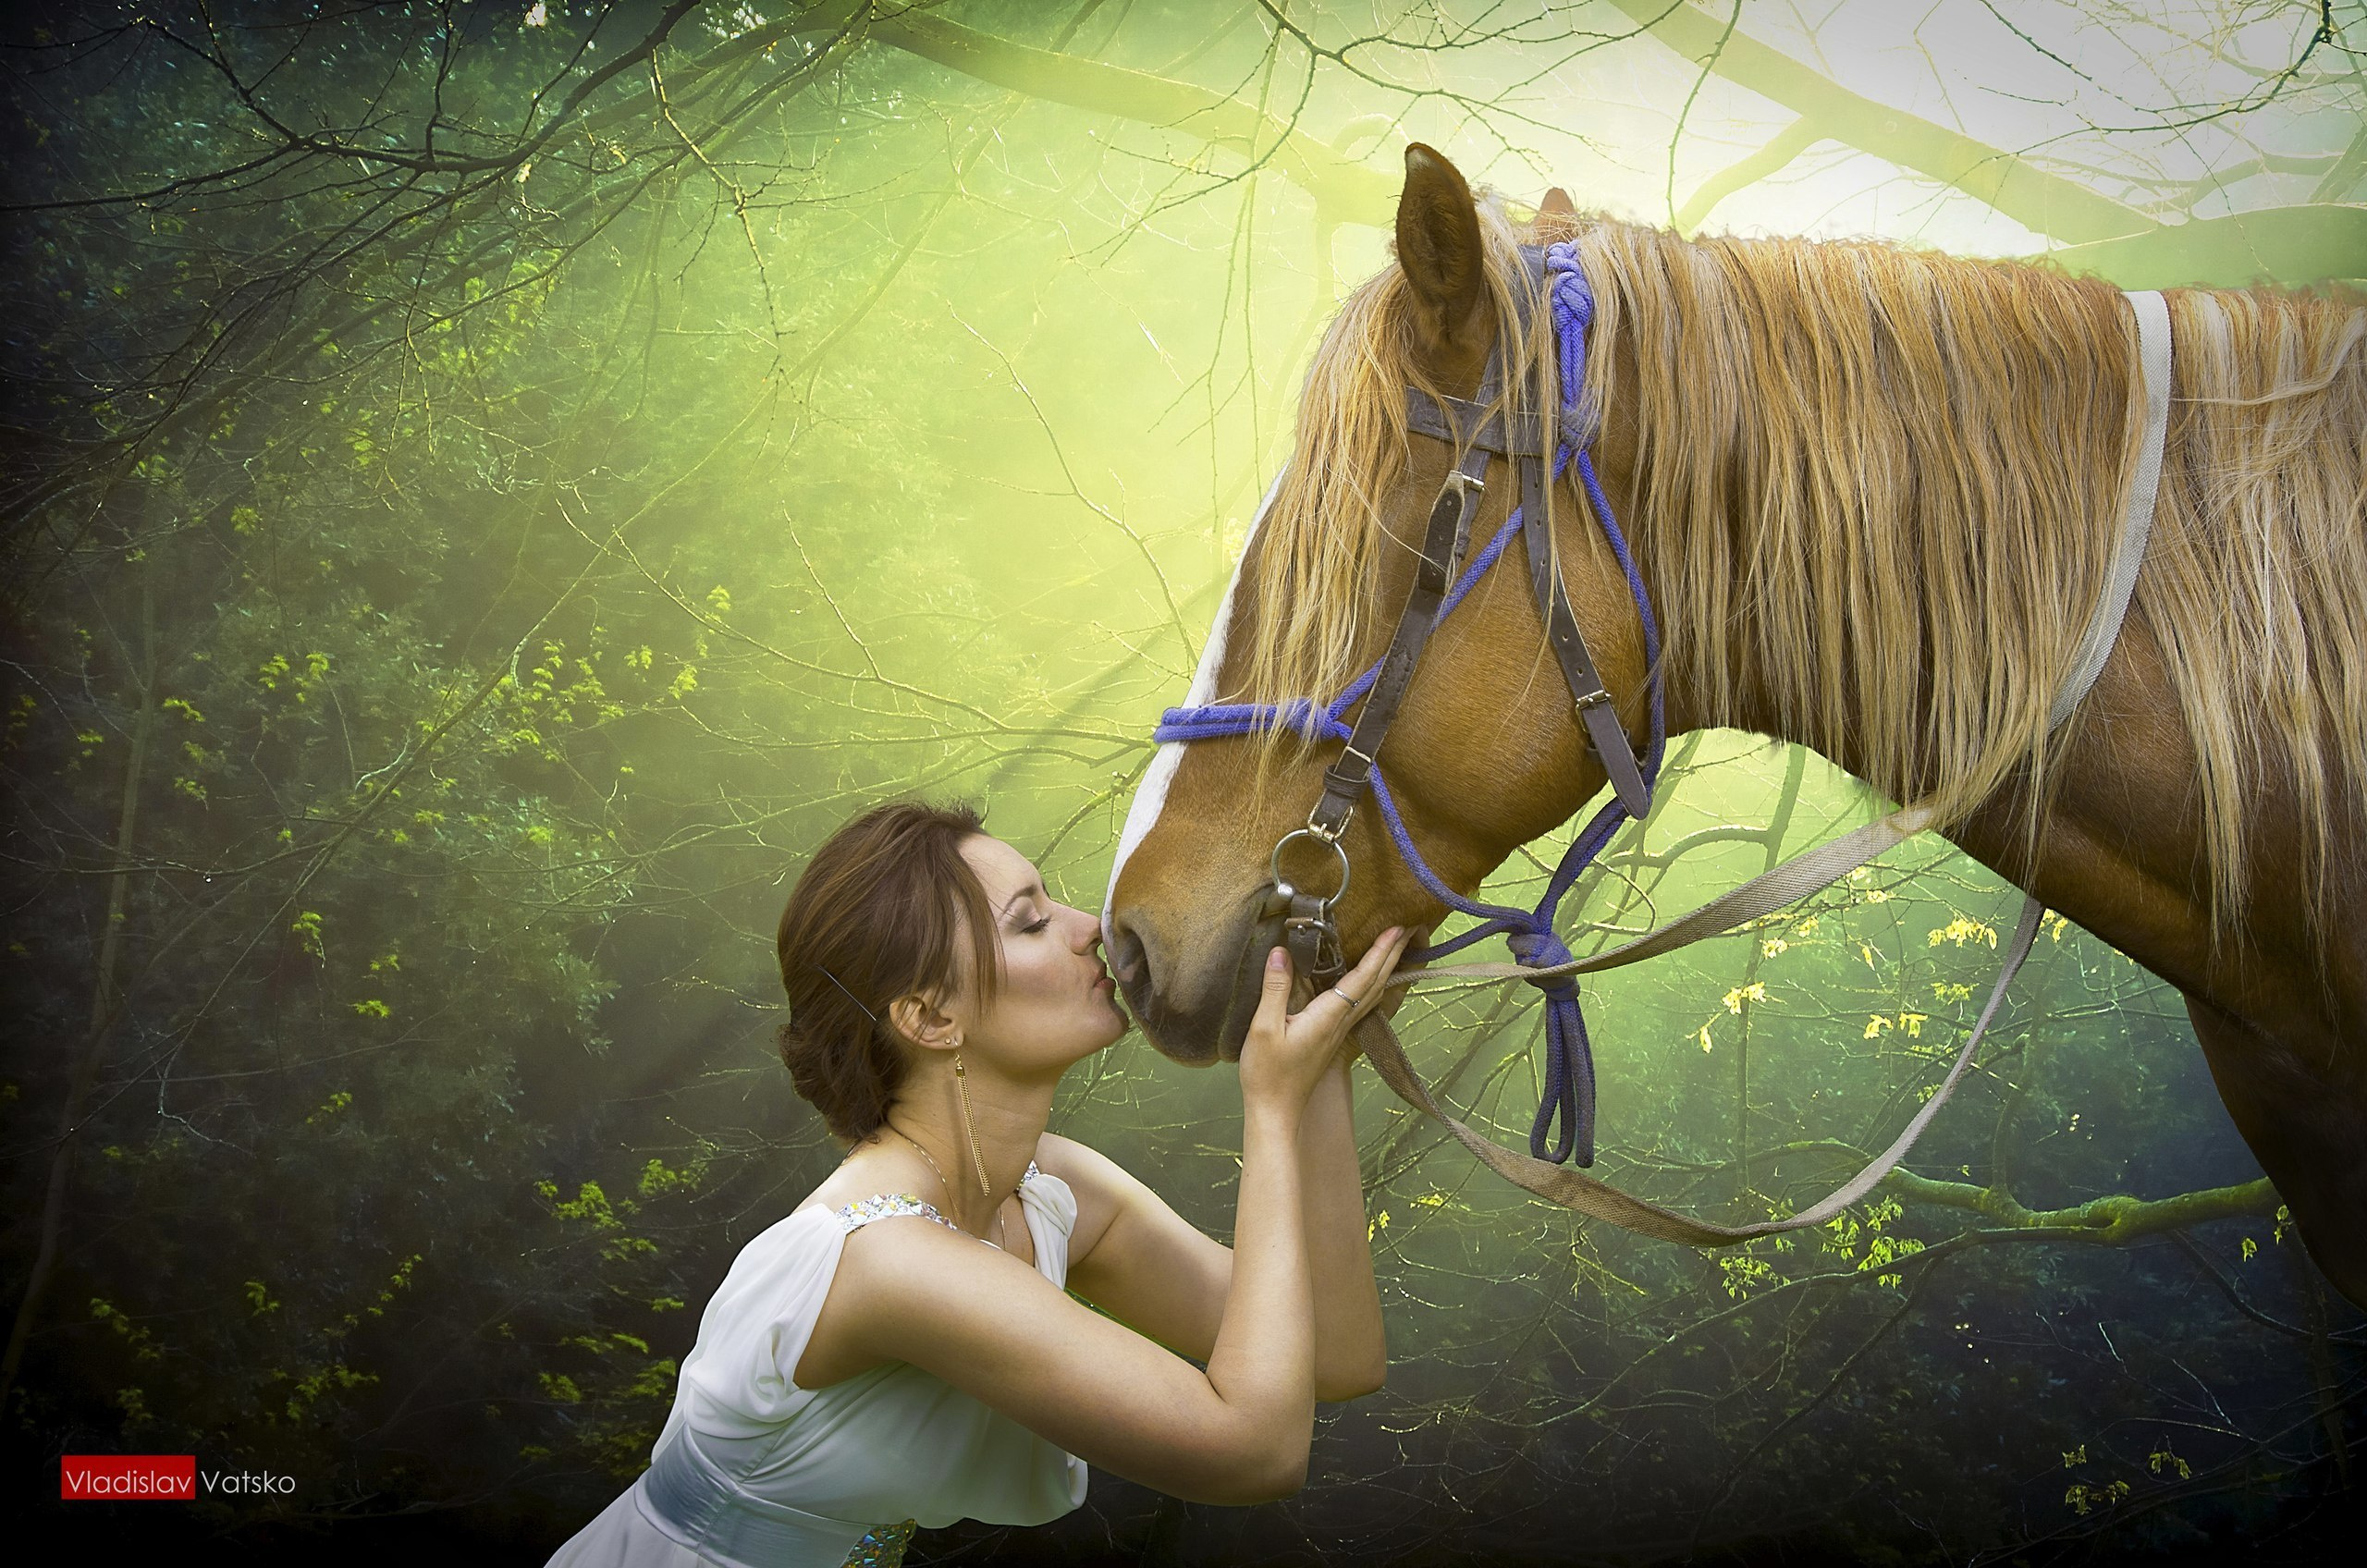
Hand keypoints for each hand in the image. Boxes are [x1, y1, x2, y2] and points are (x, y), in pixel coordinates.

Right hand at [1238, 929, 1410, 1113]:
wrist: (1276, 1110)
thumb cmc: (1268, 1072)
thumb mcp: (1263, 1027)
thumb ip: (1275, 988)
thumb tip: (1281, 951)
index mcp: (1328, 1017)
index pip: (1361, 978)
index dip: (1380, 953)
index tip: (1396, 929)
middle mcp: (1341, 1023)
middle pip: (1375, 984)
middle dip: (1393, 955)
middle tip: (1408, 929)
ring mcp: (1340, 1033)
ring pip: (1373, 996)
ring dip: (1387, 969)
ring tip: (1397, 948)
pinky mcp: (1334, 1038)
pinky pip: (1362, 1005)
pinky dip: (1374, 986)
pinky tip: (1372, 981)